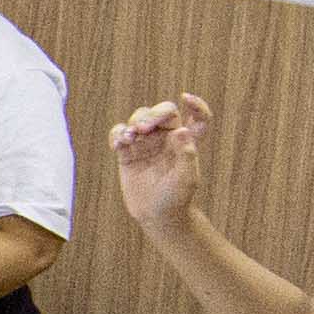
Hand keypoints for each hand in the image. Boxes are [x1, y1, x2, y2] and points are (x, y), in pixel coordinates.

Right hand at [111, 93, 210, 229]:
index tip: (186, 98)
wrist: (156, 216)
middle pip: (162, 112)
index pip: (197, 118)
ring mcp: (146, 144)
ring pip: (139, 118)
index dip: (196, 105)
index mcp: (185, 142)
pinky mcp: (128, 152)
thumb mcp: (187, 179)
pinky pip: (119, 134)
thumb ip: (186, 154)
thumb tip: (181, 131)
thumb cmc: (176, 198)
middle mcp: (167, 138)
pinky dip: (117, 134)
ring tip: (129, 137)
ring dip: (133, 123)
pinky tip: (118, 144)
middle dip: (152, 115)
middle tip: (143, 128)